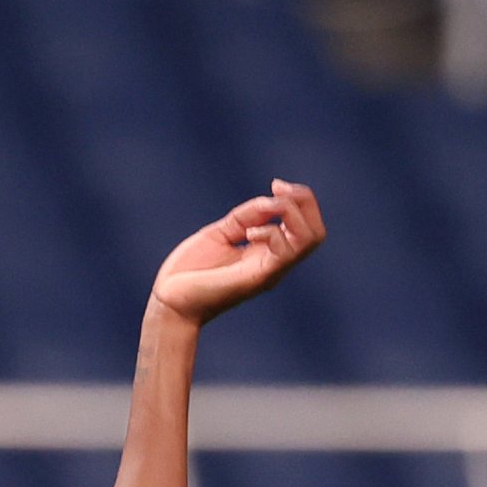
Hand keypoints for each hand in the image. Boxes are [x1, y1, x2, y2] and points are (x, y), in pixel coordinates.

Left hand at [147, 180, 325, 328]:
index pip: (307, 226)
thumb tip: (271, 201)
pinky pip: (284, 253)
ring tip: (264, 208)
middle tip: (276, 190)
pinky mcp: (257, 279)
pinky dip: (270, 233)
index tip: (275, 185)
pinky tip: (247, 233)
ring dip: (291, 213)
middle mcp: (275, 264)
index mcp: (268, 253)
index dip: (300, 199)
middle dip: (303, 201)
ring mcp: (269, 273)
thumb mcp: (222, 233)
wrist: (169, 301)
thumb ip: (247, 217)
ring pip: (309, 240)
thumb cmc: (190, 272)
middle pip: (318, 232)